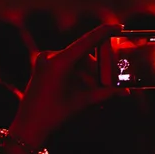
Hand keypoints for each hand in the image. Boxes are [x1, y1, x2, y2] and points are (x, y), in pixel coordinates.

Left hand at [9, 24, 126, 148]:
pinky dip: (77, 75)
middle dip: (98, 68)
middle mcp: (50, 56)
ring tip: (95, 91)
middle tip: (111, 81)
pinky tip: (83, 88)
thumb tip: (126, 91)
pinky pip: (66, 65)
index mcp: (59, 62)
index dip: (105, 32)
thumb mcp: (82, 102)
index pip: (88, 41)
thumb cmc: (54, 115)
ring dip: (88, 74)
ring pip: (76, 61)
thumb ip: (106, 93)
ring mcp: (45, 60)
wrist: (28, 127)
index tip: (119, 26)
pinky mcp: (43, 66)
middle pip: (84, 55)